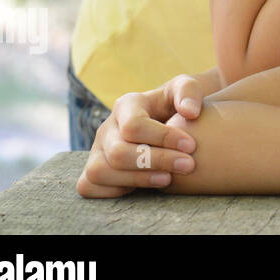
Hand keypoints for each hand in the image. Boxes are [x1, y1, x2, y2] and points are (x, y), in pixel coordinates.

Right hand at [76, 75, 204, 197]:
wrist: (169, 122)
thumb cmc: (177, 105)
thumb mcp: (187, 88)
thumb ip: (189, 91)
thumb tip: (189, 112)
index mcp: (126, 105)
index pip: (134, 125)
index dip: (163, 138)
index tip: (191, 146)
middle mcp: (107, 128)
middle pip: (118, 152)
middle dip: (156, 161)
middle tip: (188, 165)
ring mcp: (96, 151)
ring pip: (99, 171)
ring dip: (137, 179)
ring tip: (168, 179)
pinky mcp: (93, 172)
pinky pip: (89, 186)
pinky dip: (114, 191)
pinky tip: (145, 187)